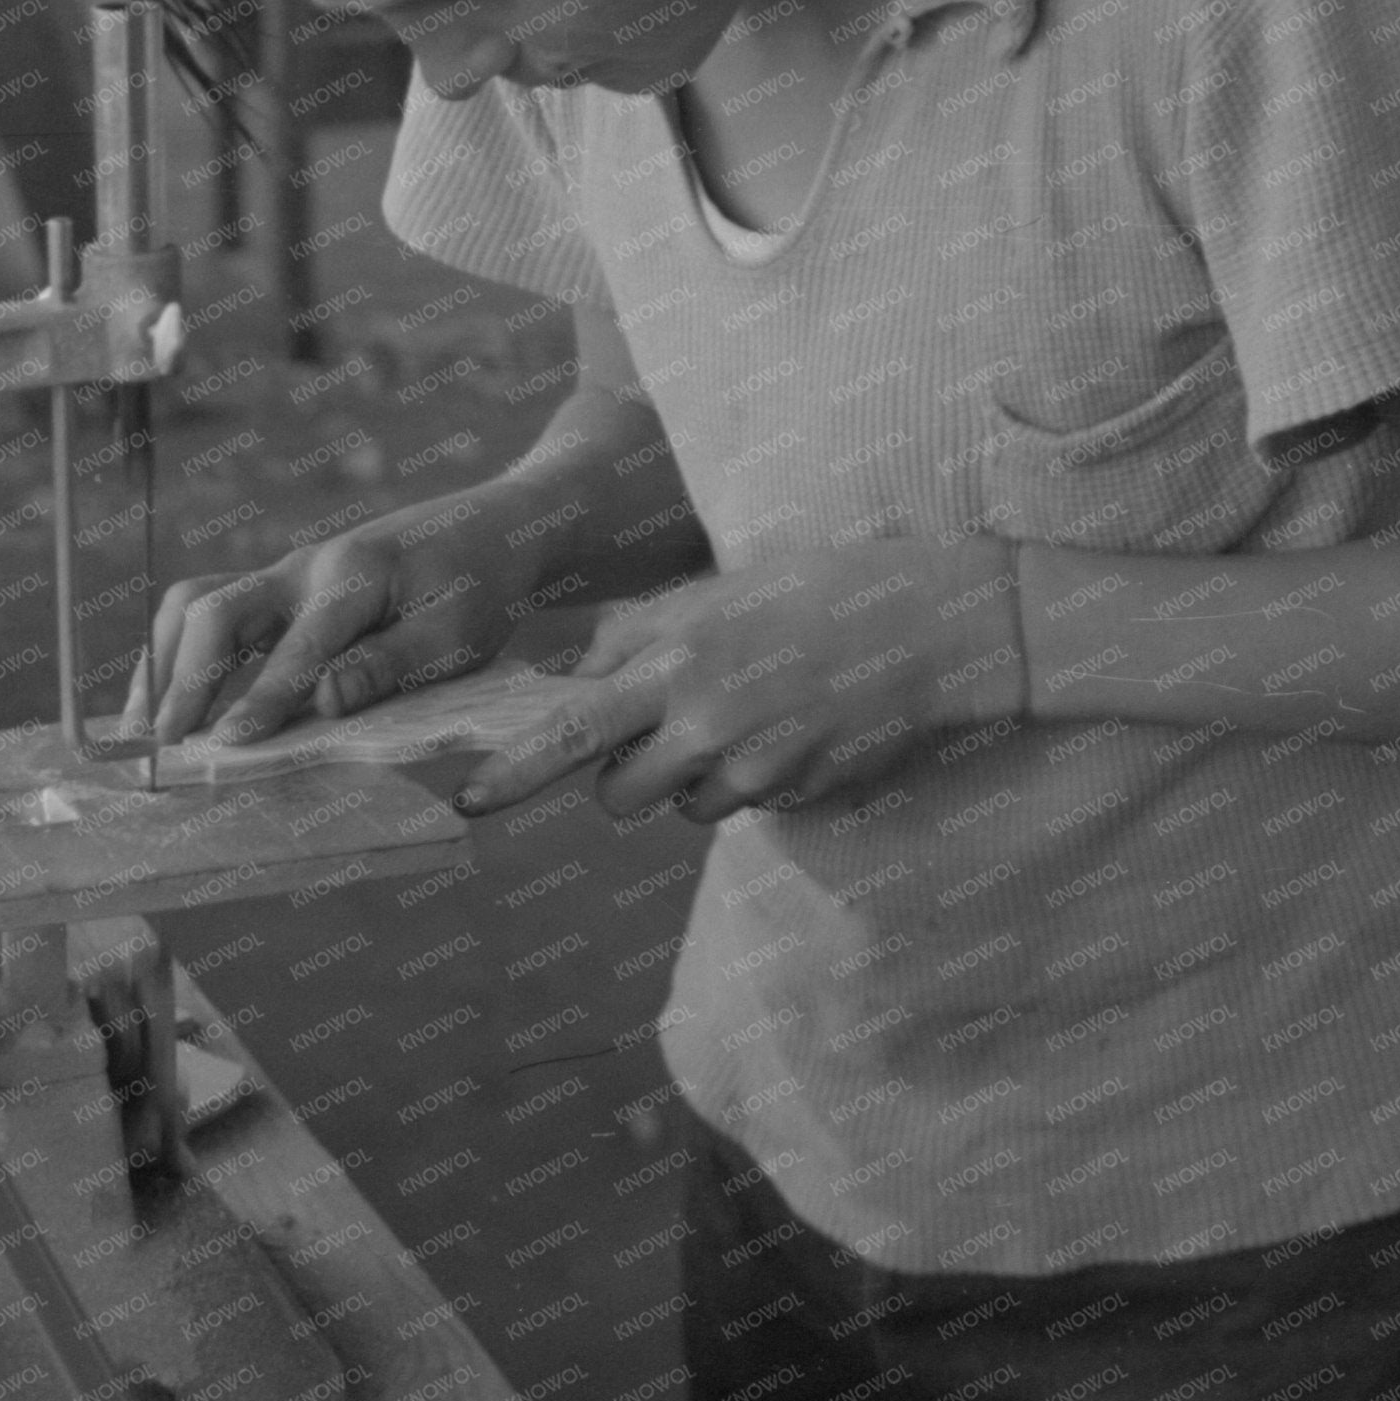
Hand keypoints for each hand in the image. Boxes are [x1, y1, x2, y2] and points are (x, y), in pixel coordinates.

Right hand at [130, 488, 538, 745]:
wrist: (489, 530)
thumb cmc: (480, 587)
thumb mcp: (457, 634)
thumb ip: (389, 666)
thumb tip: (324, 702)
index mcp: (354, 576)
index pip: (296, 647)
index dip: (260, 700)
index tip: (227, 746)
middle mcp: (304, 568)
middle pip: (215, 609)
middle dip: (182, 677)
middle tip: (161, 741)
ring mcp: (284, 574)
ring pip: (198, 603)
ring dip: (164, 660)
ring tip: (143, 724)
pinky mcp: (278, 588)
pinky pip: (210, 610)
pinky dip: (178, 651)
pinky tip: (167, 696)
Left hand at [461, 540, 1025, 822]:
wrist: (930, 622)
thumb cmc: (809, 592)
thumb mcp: (709, 594)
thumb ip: (627, 637)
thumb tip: (552, 669)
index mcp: (675, 660)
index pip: (572, 727)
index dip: (515, 768)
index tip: (469, 798)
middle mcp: (707, 721)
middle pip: (617, 793)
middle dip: (619, 778)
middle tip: (655, 737)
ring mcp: (755, 766)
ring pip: (680, 807)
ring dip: (687, 781)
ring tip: (739, 718)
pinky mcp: (797, 794)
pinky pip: (741, 808)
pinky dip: (746, 783)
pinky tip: (783, 731)